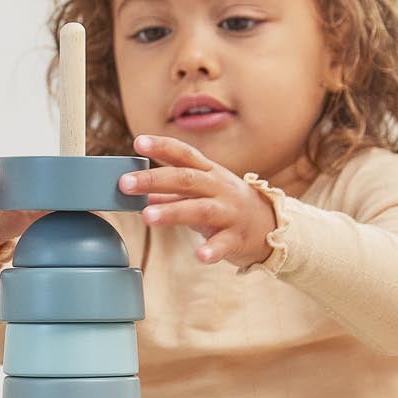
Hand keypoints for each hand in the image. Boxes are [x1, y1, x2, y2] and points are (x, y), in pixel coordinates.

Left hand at [123, 135, 278, 267]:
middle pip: (186, 179)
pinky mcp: (237, 237)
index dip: (162, 147)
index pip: (184, 154)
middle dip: (154, 180)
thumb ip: (173, 193)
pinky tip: (199, 256)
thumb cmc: (229, 206)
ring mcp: (230, 212)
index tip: (138, 142)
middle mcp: (219, 188)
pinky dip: (211, 250)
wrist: (272, 227)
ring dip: (172, 211)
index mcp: (209, 173)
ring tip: (147, 217)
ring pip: (200, 209)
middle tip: (125, 184)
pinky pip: (224, 244)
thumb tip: (142, 195)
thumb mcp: (203, 193)